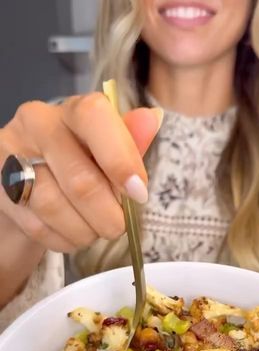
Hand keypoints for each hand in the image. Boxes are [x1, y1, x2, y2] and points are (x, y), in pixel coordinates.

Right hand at [0, 94, 162, 253]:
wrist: (31, 186)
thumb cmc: (77, 166)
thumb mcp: (107, 152)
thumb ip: (128, 142)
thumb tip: (152, 120)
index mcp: (72, 110)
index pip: (94, 118)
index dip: (121, 160)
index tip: (138, 193)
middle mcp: (36, 124)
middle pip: (79, 179)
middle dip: (107, 215)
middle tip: (118, 226)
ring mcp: (11, 156)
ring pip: (54, 207)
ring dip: (84, 231)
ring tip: (93, 231)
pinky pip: (36, 225)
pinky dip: (62, 239)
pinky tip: (70, 234)